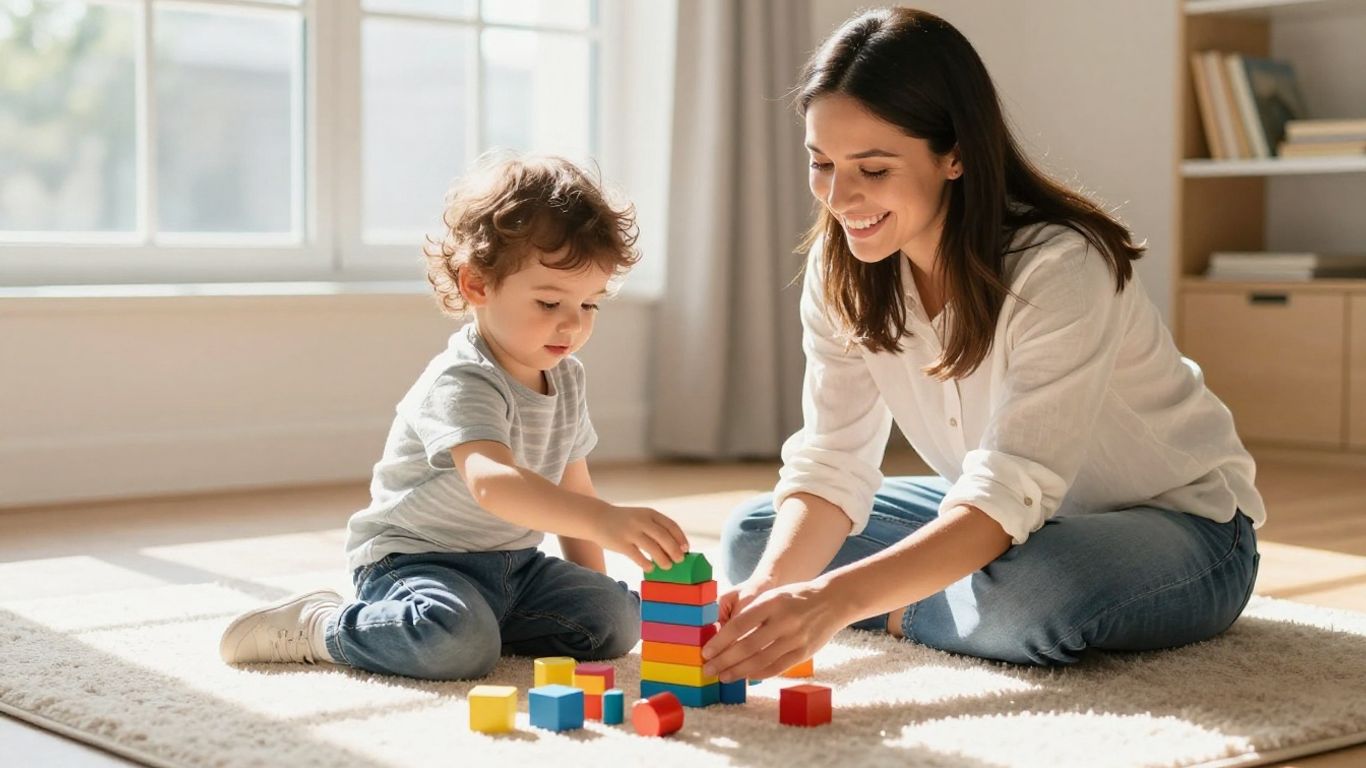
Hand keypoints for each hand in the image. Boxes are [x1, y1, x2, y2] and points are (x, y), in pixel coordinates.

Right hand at [591, 503, 689, 570]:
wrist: (598, 518)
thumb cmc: (625, 521)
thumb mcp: (641, 517)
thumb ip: (656, 528)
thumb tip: (675, 548)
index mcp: (650, 513)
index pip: (671, 525)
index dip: (680, 538)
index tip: (686, 549)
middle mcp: (641, 520)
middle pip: (664, 538)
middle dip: (674, 551)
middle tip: (679, 561)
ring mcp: (631, 532)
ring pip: (653, 548)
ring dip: (663, 560)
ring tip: (666, 566)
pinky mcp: (621, 544)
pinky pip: (638, 557)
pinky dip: (647, 564)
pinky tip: (650, 568)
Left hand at [701, 578, 849, 682]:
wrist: (832, 600)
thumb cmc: (794, 598)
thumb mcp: (772, 597)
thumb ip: (750, 613)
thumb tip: (722, 636)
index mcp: (772, 602)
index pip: (739, 625)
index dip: (720, 641)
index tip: (706, 652)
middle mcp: (784, 621)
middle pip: (748, 646)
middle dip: (724, 660)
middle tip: (708, 669)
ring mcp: (796, 638)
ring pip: (761, 660)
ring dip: (738, 671)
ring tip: (723, 676)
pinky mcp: (804, 652)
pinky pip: (777, 667)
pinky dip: (759, 674)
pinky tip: (746, 676)